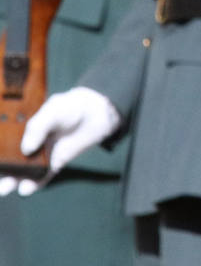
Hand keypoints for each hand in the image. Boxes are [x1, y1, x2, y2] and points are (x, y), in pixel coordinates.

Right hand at [0, 87, 120, 195]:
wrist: (96, 113)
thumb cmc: (70, 107)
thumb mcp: (52, 110)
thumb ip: (38, 127)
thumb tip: (26, 149)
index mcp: (22, 129)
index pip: (4, 144)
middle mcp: (28, 144)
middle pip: (11, 161)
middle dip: (3, 172)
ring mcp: (40, 155)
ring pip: (23, 172)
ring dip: (14, 181)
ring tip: (7, 188)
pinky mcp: (54, 163)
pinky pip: (42, 176)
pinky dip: (34, 184)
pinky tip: (27, 189)